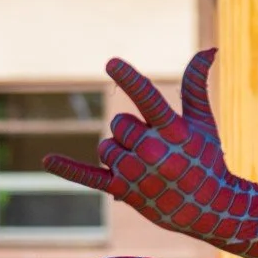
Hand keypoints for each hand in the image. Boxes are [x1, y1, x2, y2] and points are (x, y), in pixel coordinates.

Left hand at [43, 49, 236, 235]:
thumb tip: (209, 48)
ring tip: (145, 167)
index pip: (148, 98)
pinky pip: (89, 176)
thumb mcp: (203, 123)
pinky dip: (68, 168)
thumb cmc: (206, 161)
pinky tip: (47, 160)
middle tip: (155, 150)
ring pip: (105, 147)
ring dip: (119, 153)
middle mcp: (153, 151)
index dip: (129, 79)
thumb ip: (196, 85)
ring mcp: (137, 173)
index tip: (111, 62)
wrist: (210, 210)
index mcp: (173, 131)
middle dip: (130, 131)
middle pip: (118, 124)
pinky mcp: (123, 191)